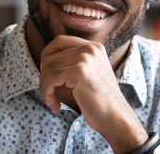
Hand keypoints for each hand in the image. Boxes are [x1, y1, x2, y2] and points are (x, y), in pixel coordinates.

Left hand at [39, 35, 147, 152]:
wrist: (115, 117)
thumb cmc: (99, 101)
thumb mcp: (88, 74)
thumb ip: (72, 63)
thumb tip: (44, 61)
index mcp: (93, 46)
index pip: (59, 41)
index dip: (46, 56)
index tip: (46, 76)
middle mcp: (90, 48)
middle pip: (51, 57)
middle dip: (44, 79)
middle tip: (50, 96)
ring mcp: (85, 58)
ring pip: (48, 69)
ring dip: (45, 89)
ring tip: (53, 103)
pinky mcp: (79, 71)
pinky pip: (50, 79)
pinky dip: (47, 93)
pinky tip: (56, 106)